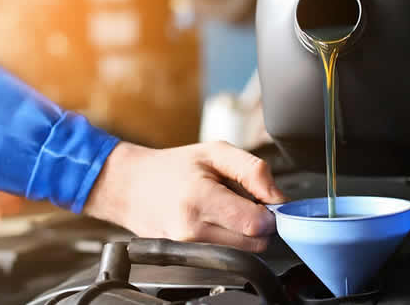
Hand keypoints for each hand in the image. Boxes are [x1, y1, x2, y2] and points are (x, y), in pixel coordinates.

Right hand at [84, 141, 287, 252]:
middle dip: (259, 224)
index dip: (270, 212)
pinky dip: (229, 241)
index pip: (256, 223)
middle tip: (245, 202)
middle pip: (254, 243)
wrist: (130, 187)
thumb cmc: (173, 168)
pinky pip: (224, 255)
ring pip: (242, 252)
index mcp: (200, 199)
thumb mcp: (215, 152)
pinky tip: (215, 222)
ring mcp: (187, 248)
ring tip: (227, 211)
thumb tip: (278, 197)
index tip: (264, 201)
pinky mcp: (185, 258)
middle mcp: (192, 230)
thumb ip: (253, 170)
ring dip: (244, 234)